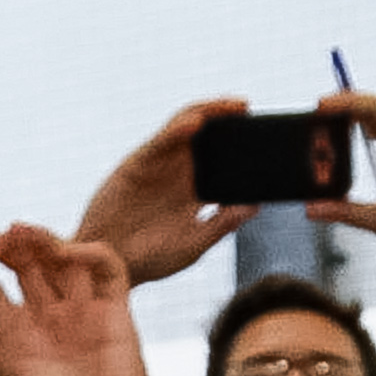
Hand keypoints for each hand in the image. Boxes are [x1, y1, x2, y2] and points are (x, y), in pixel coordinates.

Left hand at [0, 229, 166, 375]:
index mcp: (20, 343)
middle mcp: (50, 323)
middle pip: (26, 266)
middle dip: (5, 247)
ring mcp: (82, 315)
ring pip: (63, 258)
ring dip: (42, 238)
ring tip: (18, 232)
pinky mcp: (116, 314)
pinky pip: (107, 269)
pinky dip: (88, 251)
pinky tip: (64, 253)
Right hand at [71, 96, 259, 283]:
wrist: (108, 268)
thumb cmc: (148, 261)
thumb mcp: (194, 245)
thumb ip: (222, 224)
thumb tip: (255, 205)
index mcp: (193, 192)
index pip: (222, 160)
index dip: (242, 147)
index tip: (267, 140)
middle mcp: (177, 174)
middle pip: (207, 137)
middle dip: (229, 121)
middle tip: (251, 111)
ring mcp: (157, 167)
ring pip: (186, 129)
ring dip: (209, 113)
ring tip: (233, 107)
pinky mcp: (136, 165)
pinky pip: (159, 141)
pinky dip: (176, 129)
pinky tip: (196, 124)